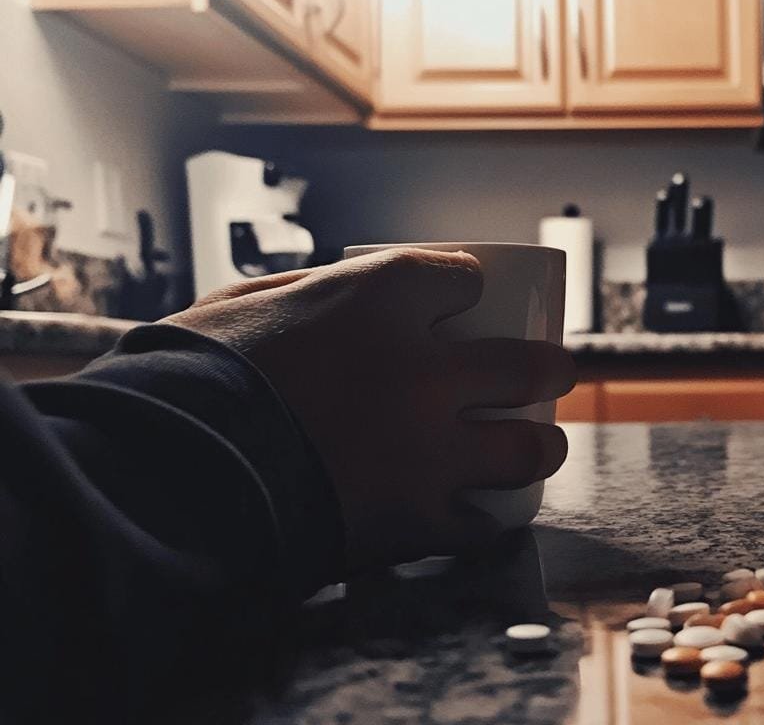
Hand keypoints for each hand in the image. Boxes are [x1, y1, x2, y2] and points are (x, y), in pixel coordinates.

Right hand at [164, 248, 574, 568]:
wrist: (170, 476)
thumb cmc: (188, 379)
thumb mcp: (236, 306)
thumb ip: (297, 294)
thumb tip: (327, 291)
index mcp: (378, 300)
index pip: (458, 276)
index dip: (468, 285)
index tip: (466, 296)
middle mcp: (424, 370)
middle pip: (529, 363)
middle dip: (552, 368)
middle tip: (555, 373)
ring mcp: (429, 450)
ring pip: (529, 448)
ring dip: (540, 447)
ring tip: (539, 448)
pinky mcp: (417, 519)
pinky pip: (482, 525)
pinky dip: (483, 519)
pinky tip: (480, 515)